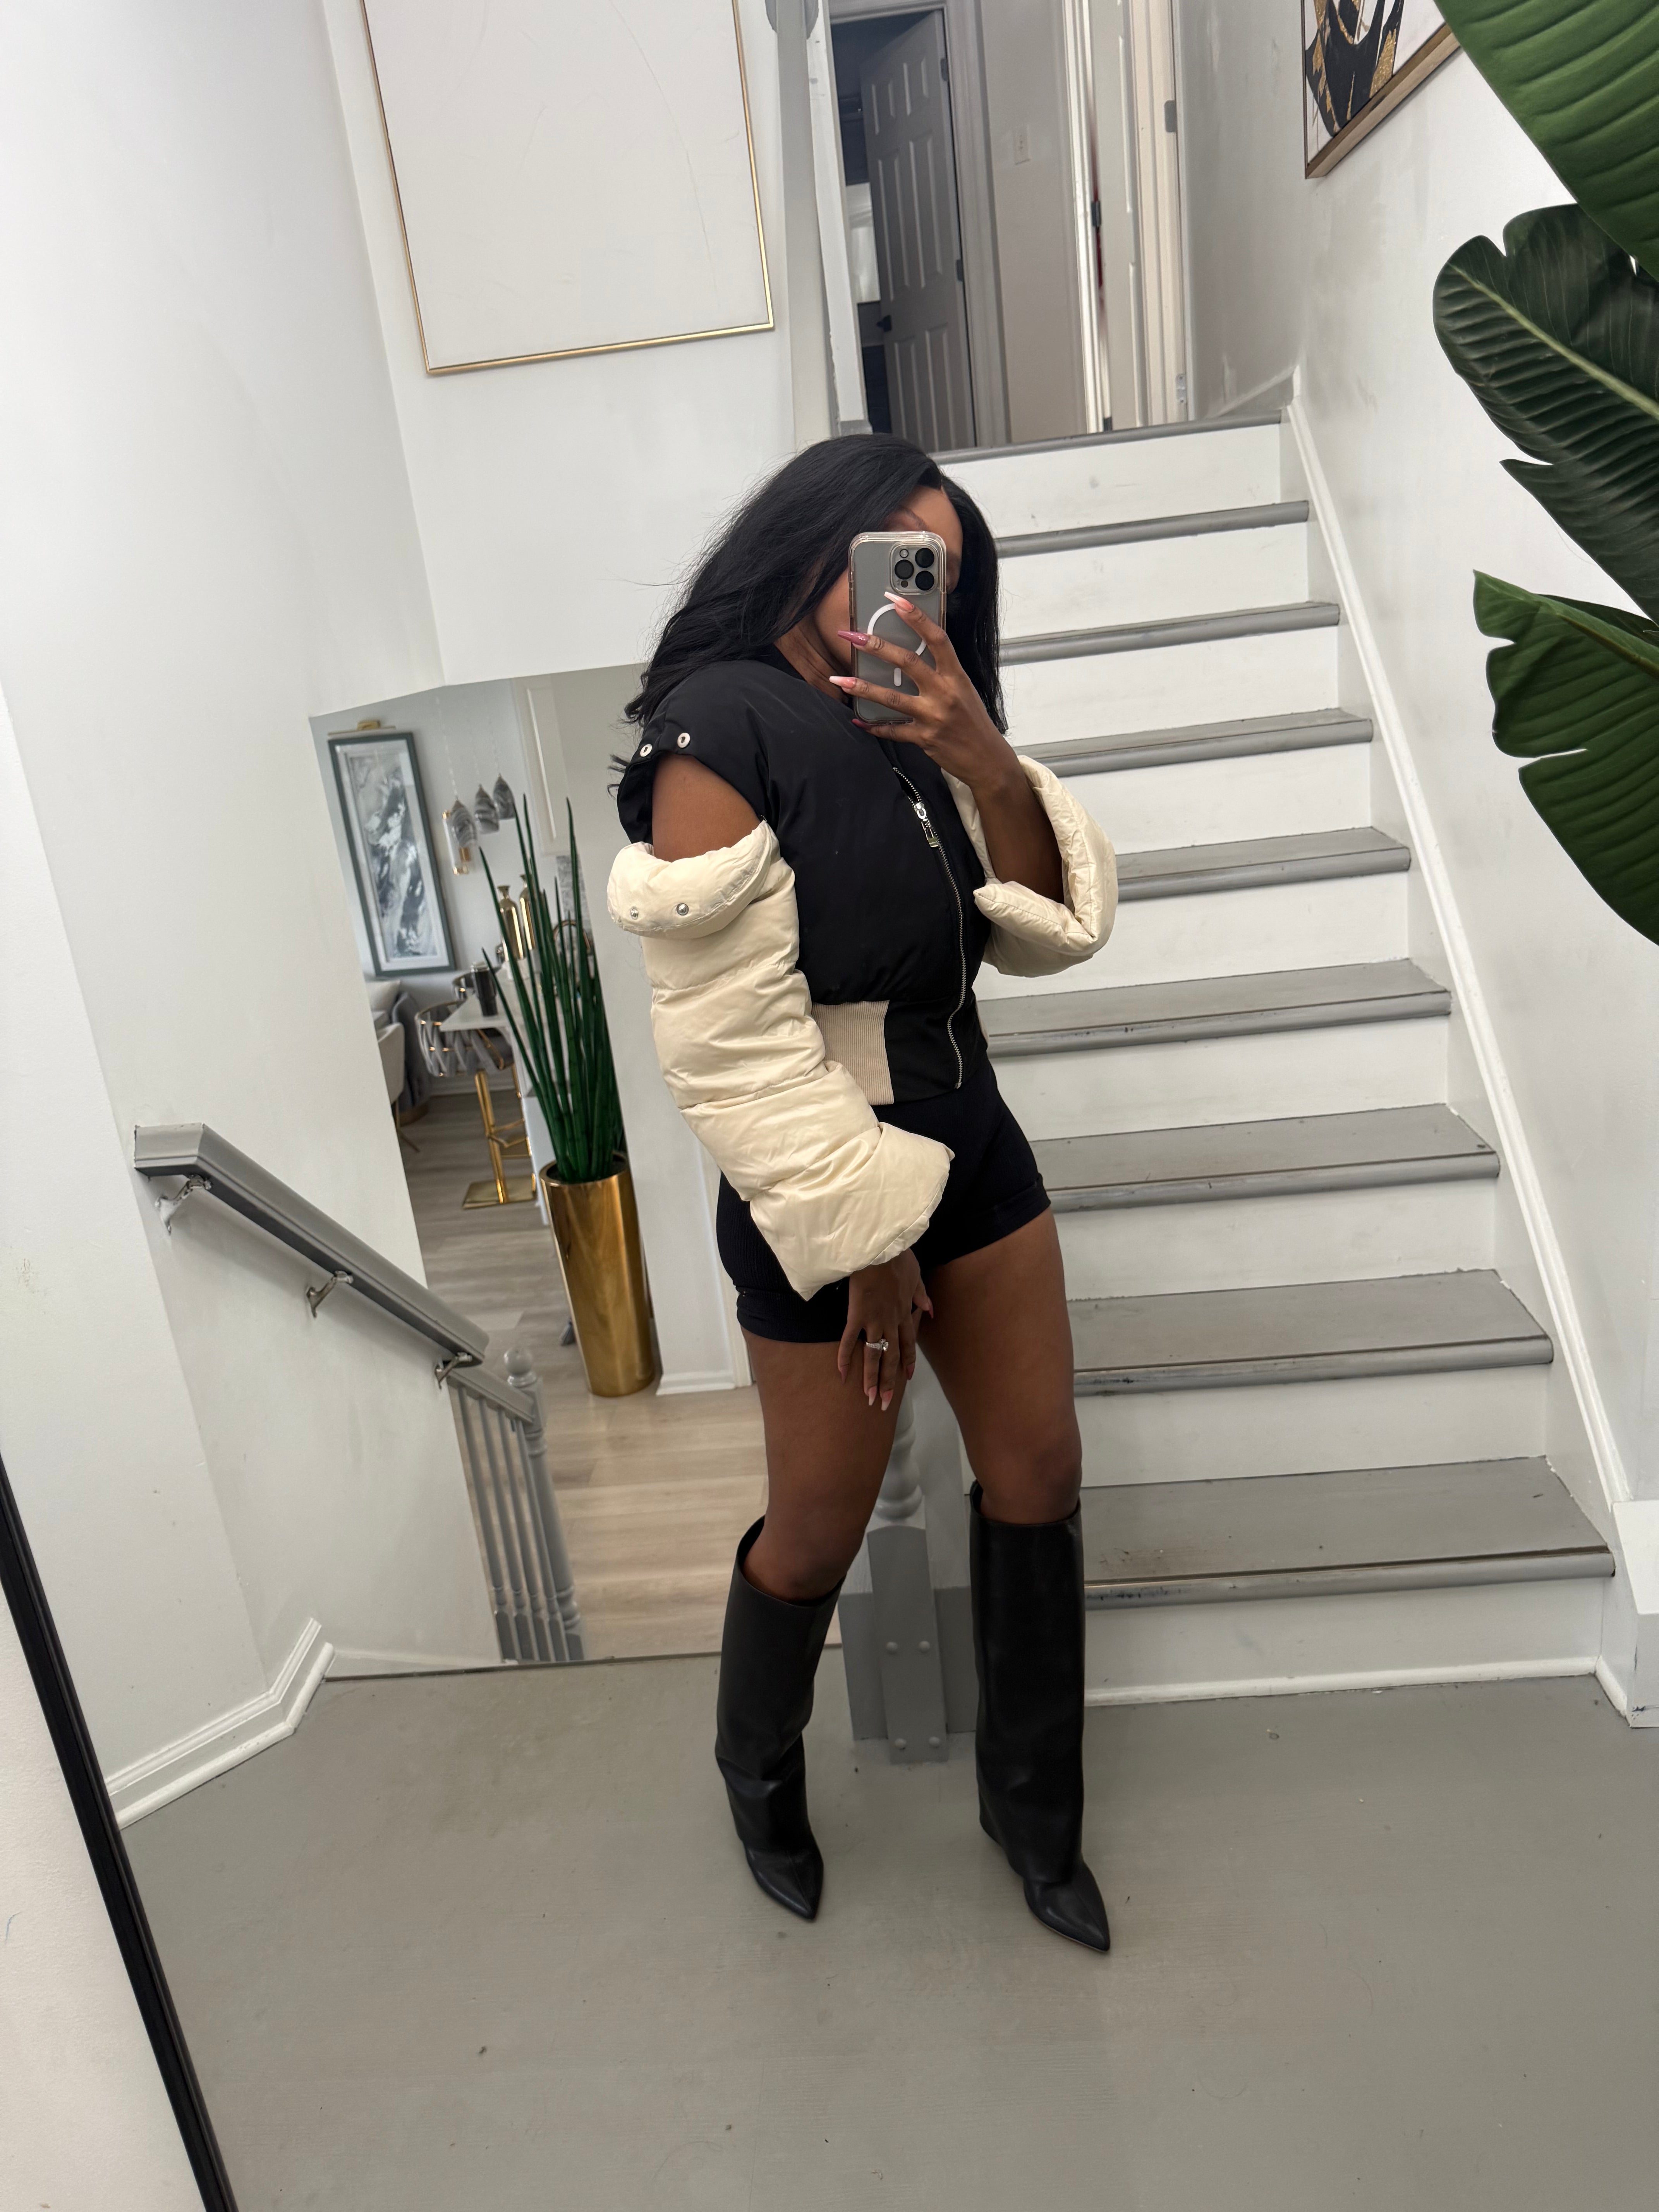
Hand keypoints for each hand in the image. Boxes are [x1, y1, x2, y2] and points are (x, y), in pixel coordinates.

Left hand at [832, 596, 1064, 900]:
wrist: (988, 759)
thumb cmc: (973, 723)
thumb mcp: (963, 690)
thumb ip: (941, 672)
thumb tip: (913, 654)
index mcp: (956, 676)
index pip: (937, 638)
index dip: (916, 617)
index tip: (894, 599)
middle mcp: (945, 693)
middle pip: (907, 662)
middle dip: (876, 646)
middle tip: (852, 636)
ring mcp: (933, 716)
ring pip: (891, 697)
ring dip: (861, 688)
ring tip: (837, 679)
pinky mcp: (924, 738)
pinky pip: (892, 730)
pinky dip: (874, 726)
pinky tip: (858, 721)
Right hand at [838, 1250, 932, 1411]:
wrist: (882, 1247)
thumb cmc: (898, 1257)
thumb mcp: (916, 1275)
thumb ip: (921, 1295)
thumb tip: (931, 1310)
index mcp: (904, 1312)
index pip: (908, 1343)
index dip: (907, 1362)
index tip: (907, 1379)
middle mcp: (891, 1321)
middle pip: (891, 1357)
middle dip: (889, 1381)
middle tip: (886, 1403)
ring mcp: (874, 1319)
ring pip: (874, 1355)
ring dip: (871, 1378)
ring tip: (869, 1398)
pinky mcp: (857, 1314)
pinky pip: (850, 1339)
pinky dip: (844, 1356)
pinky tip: (841, 1373)